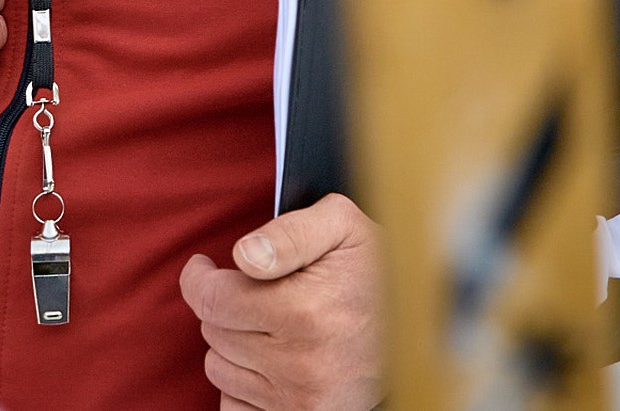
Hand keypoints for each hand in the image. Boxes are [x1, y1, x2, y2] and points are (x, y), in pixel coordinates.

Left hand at [179, 194, 379, 410]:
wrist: (421, 325)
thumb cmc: (377, 268)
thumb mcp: (342, 226)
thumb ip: (289, 231)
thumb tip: (244, 256)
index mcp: (304, 311)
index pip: (211, 300)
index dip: (198, 278)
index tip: (203, 268)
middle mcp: (301, 363)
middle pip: (213, 331)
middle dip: (226, 305)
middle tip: (257, 292)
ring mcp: (302, 400)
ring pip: (219, 368)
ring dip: (233, 342)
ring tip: (270, 324)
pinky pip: (234, 406)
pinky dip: (242, 382)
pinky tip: (270, 359)